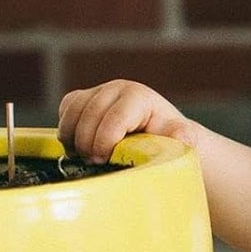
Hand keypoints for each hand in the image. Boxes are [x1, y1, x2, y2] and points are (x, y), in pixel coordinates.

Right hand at [58, 81, 188, 162]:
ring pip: (73, 110)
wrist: (157, 133)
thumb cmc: (167, 139)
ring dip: (72, 136)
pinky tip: (77, 146)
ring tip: (83, 157)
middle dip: (87, 142)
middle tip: (93, 163)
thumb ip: (181, 136)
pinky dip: (66, 128)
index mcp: (139, 97)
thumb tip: (184, 136)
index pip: (114, 117)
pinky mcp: (84, 98)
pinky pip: (66, 109)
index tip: (102, 160)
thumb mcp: (178, 139)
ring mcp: (98, 91)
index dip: (104, 140)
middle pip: (89, 113)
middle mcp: (117, 88)